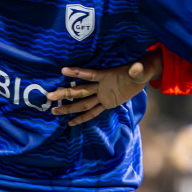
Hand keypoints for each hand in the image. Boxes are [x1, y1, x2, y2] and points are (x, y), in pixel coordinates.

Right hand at [47, 54, 162, 126]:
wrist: (143, 73)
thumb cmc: (142, 68)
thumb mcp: (142, 69)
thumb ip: (138, 70)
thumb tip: (136, 68)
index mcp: (107, 76)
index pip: (90, 74)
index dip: (77, 72)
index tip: (63, 69)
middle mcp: (101, 86)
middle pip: (80, 90)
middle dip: (65, 93)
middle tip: (48, 96)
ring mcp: (102, 95)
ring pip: (82, 102)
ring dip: (68, 107)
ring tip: (53, 111)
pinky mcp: (107, 103)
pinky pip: (93, 111)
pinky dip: (82, 118)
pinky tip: (71, 123)